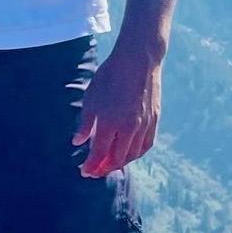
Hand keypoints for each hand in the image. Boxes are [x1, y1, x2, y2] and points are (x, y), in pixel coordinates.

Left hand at [72, 43, 160, 177]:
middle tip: (95, 171)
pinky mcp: (154, 120)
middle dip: (104, 168)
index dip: (91, 166)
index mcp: (109, 122)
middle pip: (117, 159)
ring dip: (120, 163)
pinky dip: (136, 154)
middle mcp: (128, 127)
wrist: (137, 61)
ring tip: (110, 164)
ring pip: (133, 154)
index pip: (99, 153)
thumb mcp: (91, 99)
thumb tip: (77, 143)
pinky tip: (129, 155)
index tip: (84, 171)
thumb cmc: (109, 77)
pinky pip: (146, 145)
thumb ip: (85, 124)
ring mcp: (143, 125)